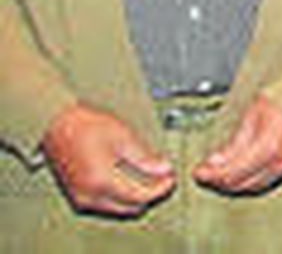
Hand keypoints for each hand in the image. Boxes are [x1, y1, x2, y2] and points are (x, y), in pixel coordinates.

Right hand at [41, 103, 174, 216]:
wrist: (57, 125)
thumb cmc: (85, 126)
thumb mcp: (122, 137)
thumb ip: (144, 157)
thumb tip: (164, 168)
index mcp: (102, 182)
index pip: (139, 196)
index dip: (159, 189)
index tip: (171, 178)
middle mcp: (89, 196)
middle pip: (129, 207)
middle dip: (149, 194)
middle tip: (164, 178)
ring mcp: (81, 198)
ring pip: (117, 208)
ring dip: (136, 196)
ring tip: (150, 177)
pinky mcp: (77, 195)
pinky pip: (105, 204)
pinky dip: (121, 196)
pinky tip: (130, 180)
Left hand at [192, 95, 281, 194]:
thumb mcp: (252, 117)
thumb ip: (234, 143)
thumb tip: (214, 162)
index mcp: (268, 148)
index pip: (232, 173)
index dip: (211, 175)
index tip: (198, 172)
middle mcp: (279, 163)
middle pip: (240, 183)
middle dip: (219, 180)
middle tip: (205, 174)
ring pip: (251, 186)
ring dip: (232, 182)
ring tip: (219, 174)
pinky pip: (264, 182)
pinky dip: (248, 180)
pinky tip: (238, 174)